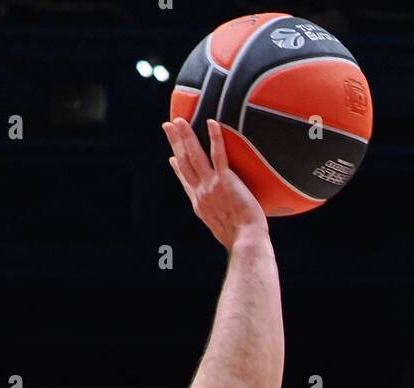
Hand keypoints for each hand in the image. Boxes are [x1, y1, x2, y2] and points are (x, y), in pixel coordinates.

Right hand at [161, 117, 268, 249]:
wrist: (245, 242)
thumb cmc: (240, 240)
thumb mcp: (222, 230)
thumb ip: (219, 219)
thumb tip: (226, 221)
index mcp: (200, 206)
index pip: (186, 182)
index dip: (178, 168)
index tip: (172, 158)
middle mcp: (201, 194)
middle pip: (184, 163)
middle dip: (175, 143)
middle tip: (168, 126)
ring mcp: (211, 186)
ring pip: (194, 156)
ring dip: (185, 136)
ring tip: (179, 120)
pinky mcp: (225, 181)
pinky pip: (218, 154)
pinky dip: (214, 137)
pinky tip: (211, 122)